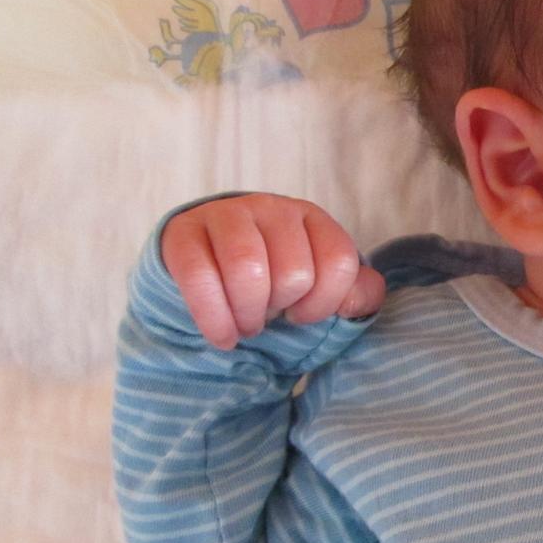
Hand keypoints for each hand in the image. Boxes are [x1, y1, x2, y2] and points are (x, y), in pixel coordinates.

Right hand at [160, 194, 386, 349]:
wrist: (207, 263)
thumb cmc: (272, 278)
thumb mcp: (320, 284)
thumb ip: (356, 292)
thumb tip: (358, 298)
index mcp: (312, 217)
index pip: (339, 261)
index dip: (325, 303)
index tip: (304, 314)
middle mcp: (271, 208)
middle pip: (294, 273)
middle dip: (282, 309)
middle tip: (269, 316)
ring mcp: (226, 215)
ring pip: (248, 271)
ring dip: (249, 315)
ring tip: (247, 325)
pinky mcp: (184, 233)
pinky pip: (200, 278)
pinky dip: (215, 319)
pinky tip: (222, 335)